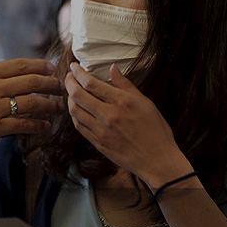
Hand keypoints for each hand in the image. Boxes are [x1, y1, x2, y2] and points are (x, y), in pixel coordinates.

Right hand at [0, 59, 64, 146]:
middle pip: (32, 81)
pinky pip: (23, 124)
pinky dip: (38, 125)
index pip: (21, 65)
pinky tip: (45, 127)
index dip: (40, 66)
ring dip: (49, 105)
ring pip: (33, 102)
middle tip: (60, 87)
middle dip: (51, 84)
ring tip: (58, 107)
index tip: (50, 68)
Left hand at [64, 63, 191, 188]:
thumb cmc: (155, 130)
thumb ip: (125, 85)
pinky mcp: (98, 143)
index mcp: (121, 102)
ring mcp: (101, 131)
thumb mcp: (145, 102)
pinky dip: (74, 114)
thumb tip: (112, 68)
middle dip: (69, 82)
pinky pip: (79, 126)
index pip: (91, 83)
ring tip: (72, 91)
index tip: (74, 66)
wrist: (157, 160)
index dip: (78, 73)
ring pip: (75, 111)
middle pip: (77, 95)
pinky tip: (77, 109)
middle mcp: (108, 115)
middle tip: (69, 76)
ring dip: (69, 98)